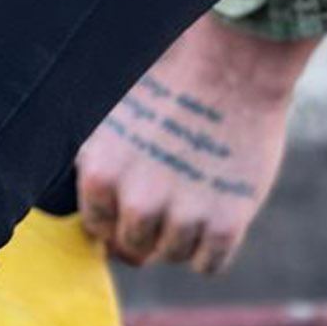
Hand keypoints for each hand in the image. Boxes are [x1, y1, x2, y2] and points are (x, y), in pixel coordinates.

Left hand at [76, 15, 318, 273]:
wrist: (234, 62)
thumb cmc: (170, 79)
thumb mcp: (109, 115)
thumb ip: (98, 162)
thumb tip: (92, 214)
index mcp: (99, 174)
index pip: (98, 228)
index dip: (117, 218)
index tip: (136, 204)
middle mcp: (136, 202)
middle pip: (134, 249)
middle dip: (149, 230)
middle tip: (171, 198)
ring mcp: (181, 216)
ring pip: (172, 256)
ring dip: (183, 236)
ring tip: (197, 194)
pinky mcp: (225, 224)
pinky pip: (209, 264)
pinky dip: (212, 247)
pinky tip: (217, 213)